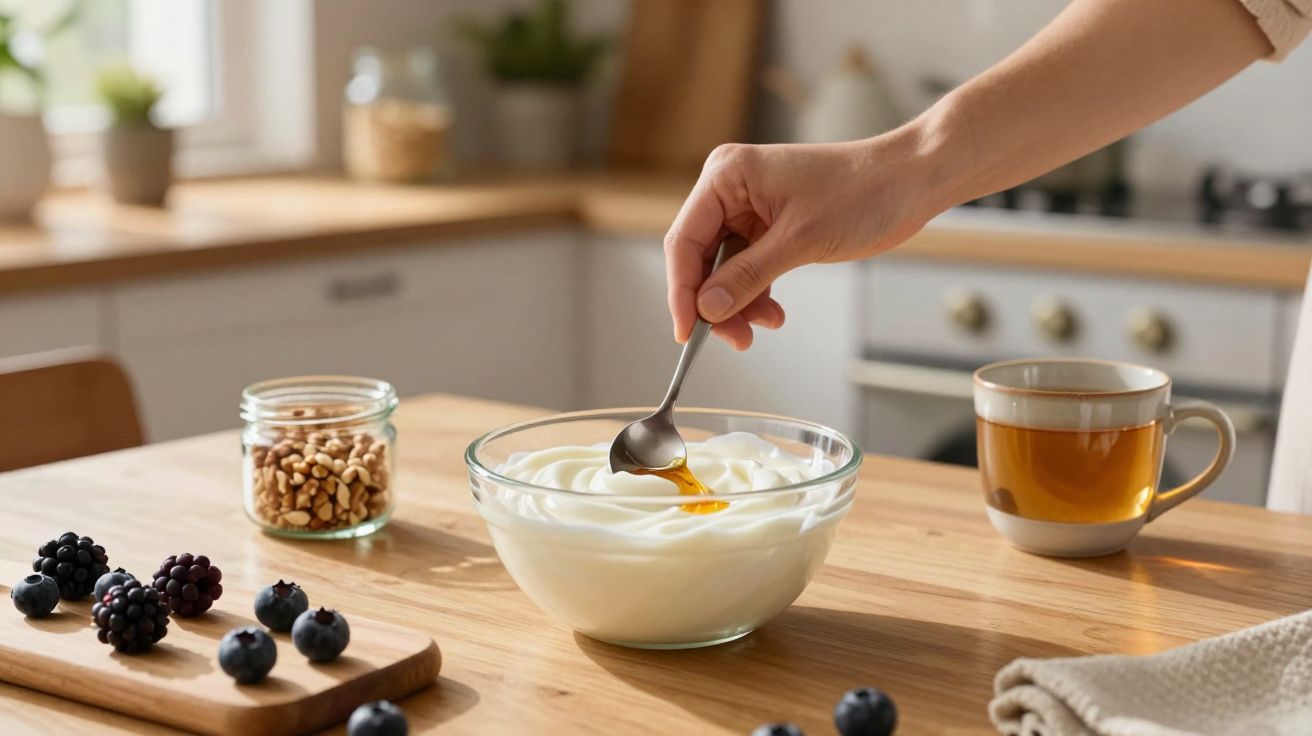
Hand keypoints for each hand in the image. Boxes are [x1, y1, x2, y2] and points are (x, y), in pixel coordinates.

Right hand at [664, 131, 939, 348]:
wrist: (910, 181)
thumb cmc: (861, 193)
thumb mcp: (799, 241)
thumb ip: (747, 276)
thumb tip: (706, 309)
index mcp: (726, 176)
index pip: (685, 241)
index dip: (682, 291)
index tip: (687, 333)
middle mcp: (730, 189)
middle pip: (700, 258)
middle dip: (714, 302)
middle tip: (733, 339)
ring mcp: (749, 208)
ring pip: (723, 269)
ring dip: (737, 303)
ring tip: (762, 327)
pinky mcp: (769, 226)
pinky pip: (747, 268)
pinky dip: (755, 294)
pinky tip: (773, 314)